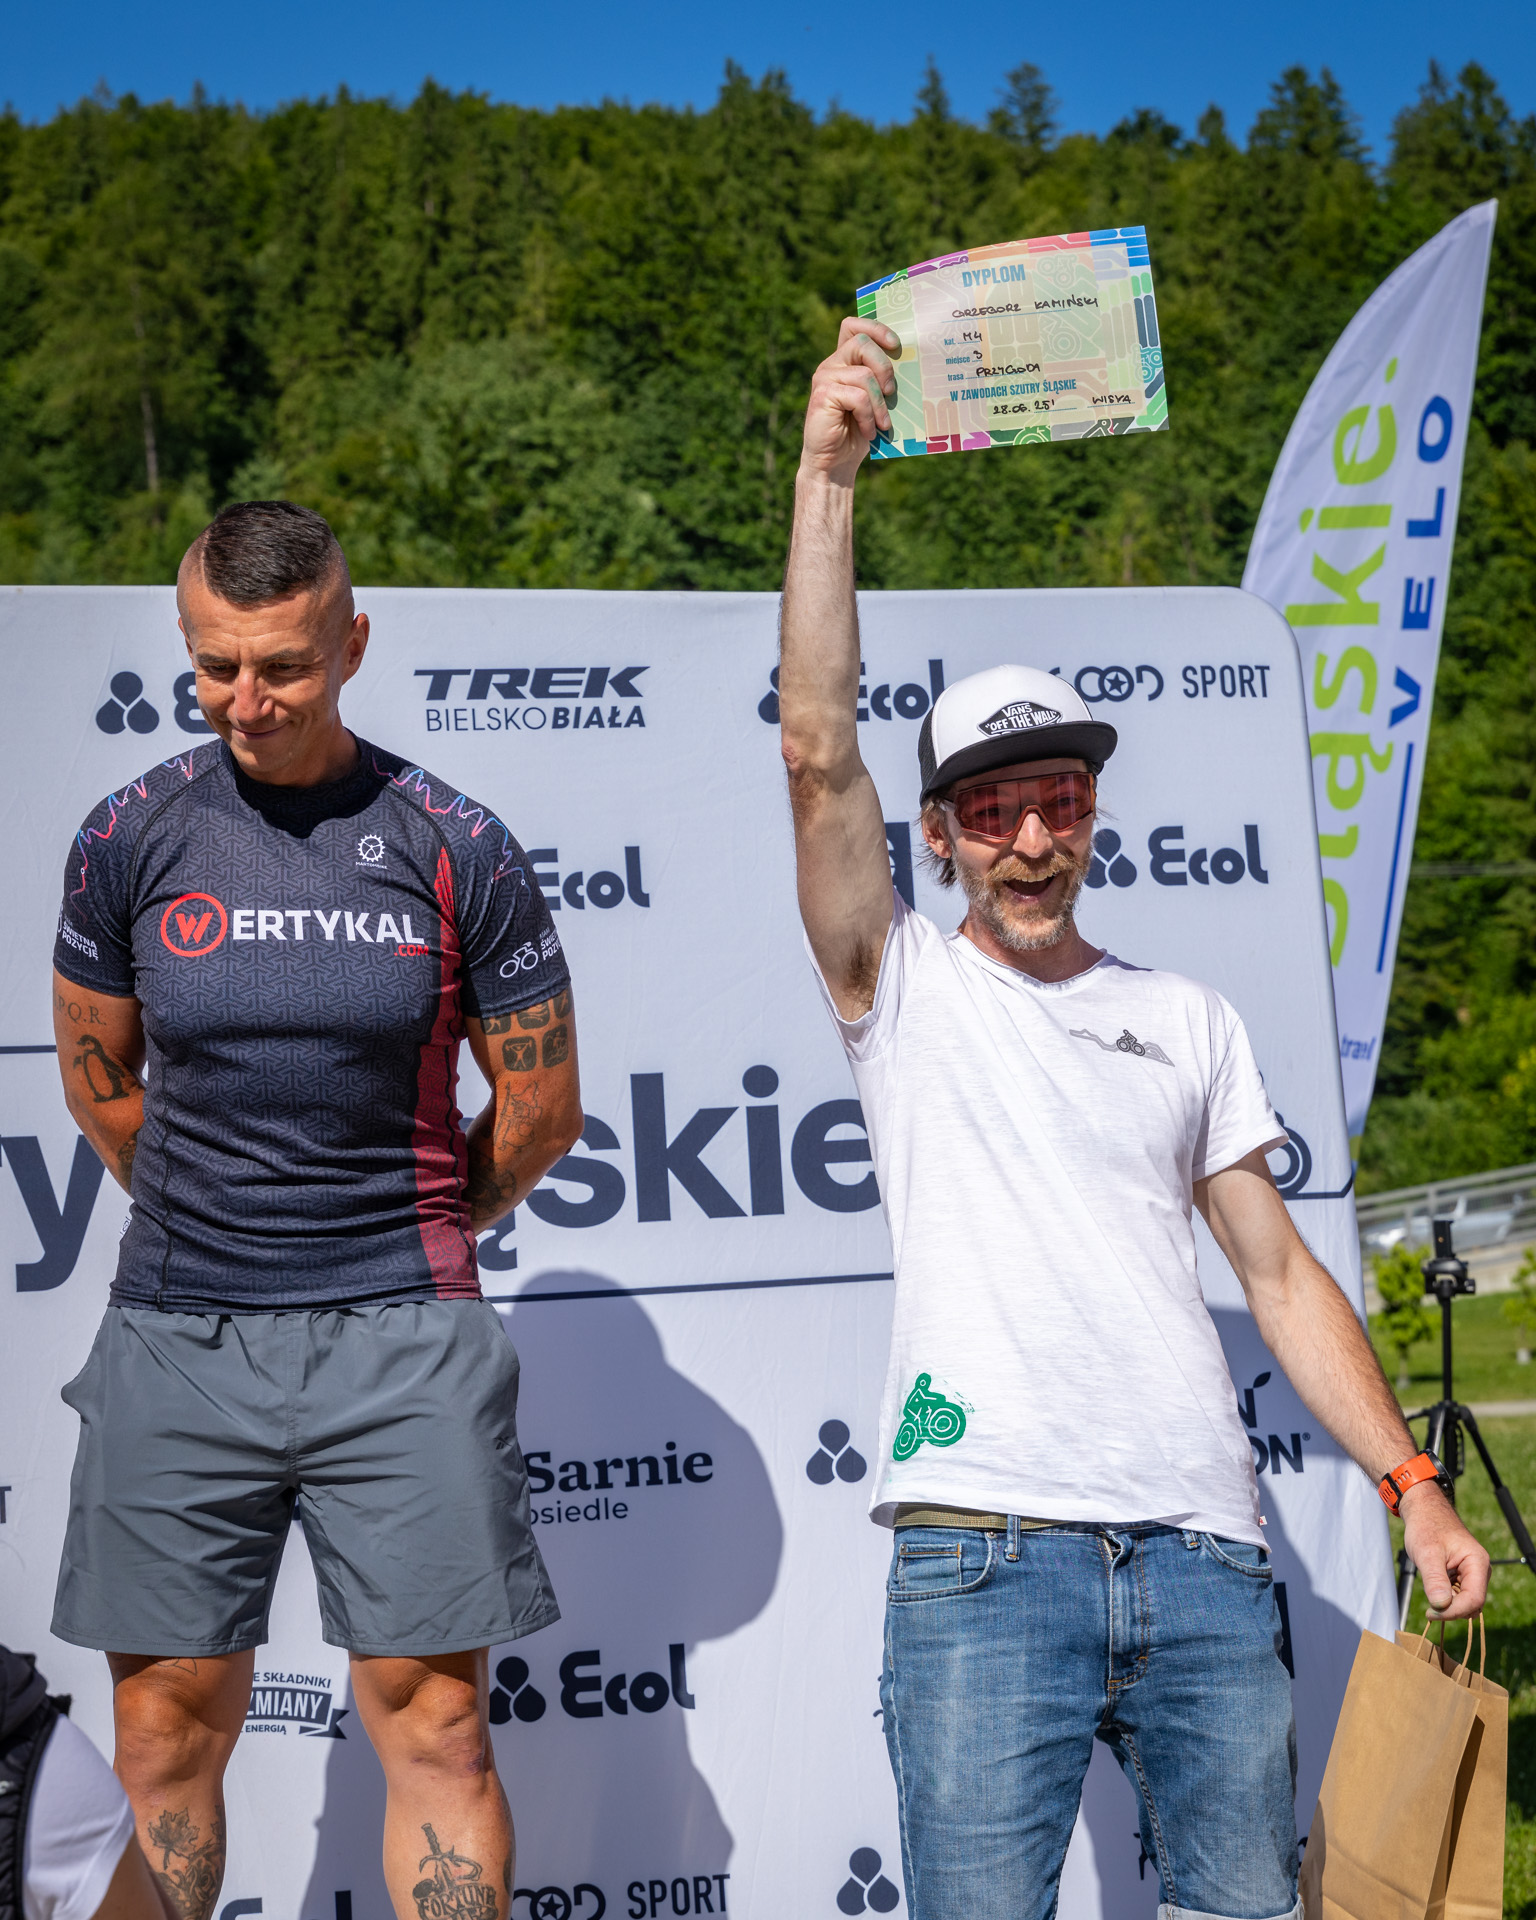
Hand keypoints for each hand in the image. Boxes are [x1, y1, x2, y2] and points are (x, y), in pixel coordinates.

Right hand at [800, 317, 901, 487]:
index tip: (895, 345)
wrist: (834, 464)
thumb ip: (881, 380)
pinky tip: (868, 431)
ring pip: (864, 375)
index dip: (875, 327)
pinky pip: (857, 397)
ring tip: (882, 423)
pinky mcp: (822, 395)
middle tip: (892, 392)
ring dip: (880, 403)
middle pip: (861, 342)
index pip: (853, 326)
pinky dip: (869, 416)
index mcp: (844, 361)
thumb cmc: (858, 433)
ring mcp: (824, 378)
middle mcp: (832, 365)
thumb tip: (910, 364)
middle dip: (884, 366)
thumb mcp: (875, 402)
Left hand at [1400, 1482, 1490, 1617]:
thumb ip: (1435, 1580)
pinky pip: (1459, 1595)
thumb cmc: (1426, 1527)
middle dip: (1451, 1610)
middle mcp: (1479, 1570)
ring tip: (1430, 1592)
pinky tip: (1433, 1588)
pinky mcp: (1463, 1575)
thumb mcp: (1427, 1553)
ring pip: (1466, 1602)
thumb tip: (1441, 1606)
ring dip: (1449, 1604)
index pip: (1474, 1599)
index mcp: (1477, 1563)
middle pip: (1472, 1604)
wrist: (1423, 1511)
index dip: (1454, 1611)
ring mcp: (1472, 1573)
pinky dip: (1447, 1597)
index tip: (1431, 1613)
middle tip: (1428, 1609)